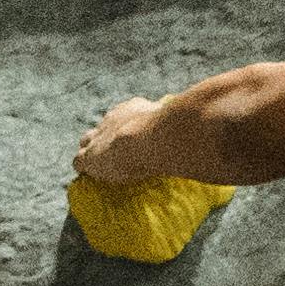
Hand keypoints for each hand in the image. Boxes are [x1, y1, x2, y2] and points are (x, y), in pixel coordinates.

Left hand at [69, 93, 188, 186]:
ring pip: (86, 141)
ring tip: (96, 164)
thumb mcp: (178, 121)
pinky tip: (86, 176)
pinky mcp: (90, 157)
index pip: (124, 116)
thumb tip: (205, 119)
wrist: (152, 138)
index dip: (126, 127)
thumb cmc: (172, 131)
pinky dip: (83, 168)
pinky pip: (79, 162)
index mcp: (132, 109)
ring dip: (90, 151)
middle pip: (102, 127)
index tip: (133, 136)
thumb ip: (185, 120)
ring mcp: (99, 138)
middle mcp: (112, 119)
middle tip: (111, 150)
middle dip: (103, 136)